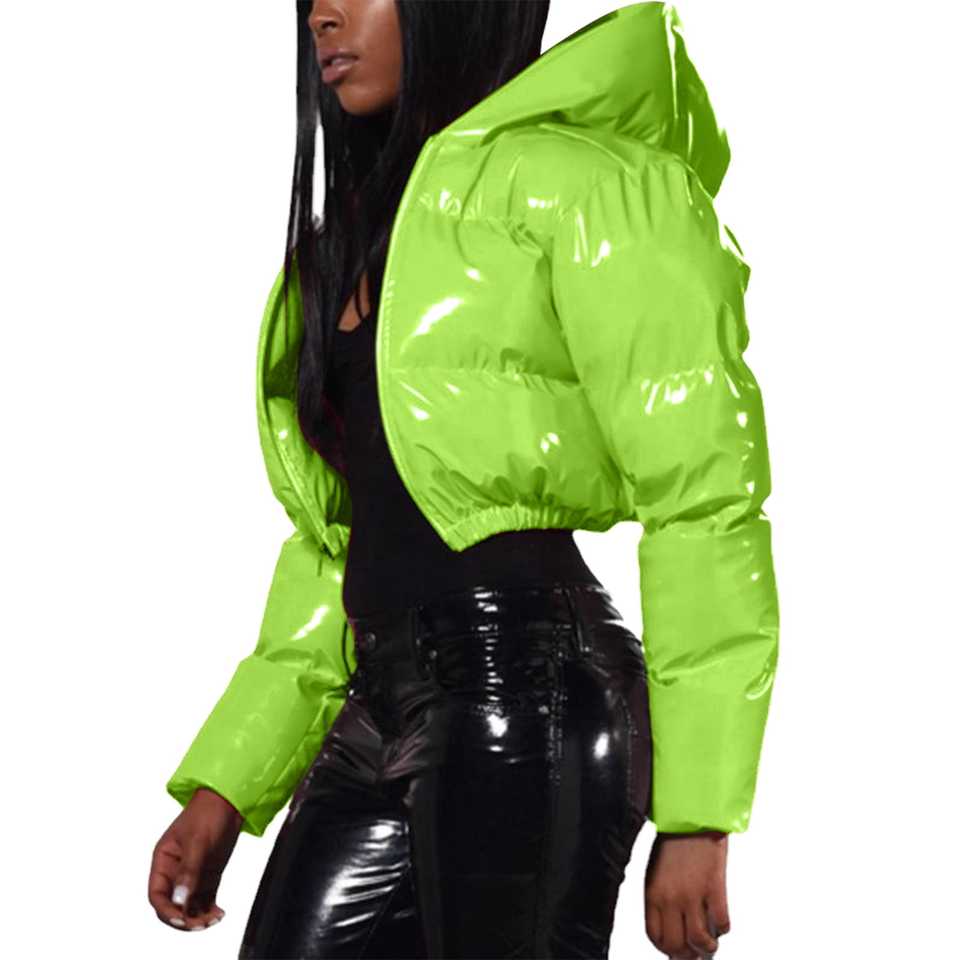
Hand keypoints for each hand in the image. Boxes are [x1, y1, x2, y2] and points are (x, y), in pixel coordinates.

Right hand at [148, 787, 243, 930]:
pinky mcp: (208, 875)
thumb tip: (180, 899)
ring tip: (213, 919)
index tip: (180, 918)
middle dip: (184, 917)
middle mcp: (175, 871)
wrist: (229, 800)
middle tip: (200, 924)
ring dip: (198, 917)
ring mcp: (192, 874)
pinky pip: (205, 899)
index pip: (157, 894)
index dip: (166, 910)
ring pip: (189, 905)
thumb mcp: (197, 841)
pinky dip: (210, 910)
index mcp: (163, 860)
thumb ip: (189, 871)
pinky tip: (219, 913)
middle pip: (172, 904)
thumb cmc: (208, 812)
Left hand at [644, 830, 730, 957]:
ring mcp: (692, 893)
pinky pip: (721, 922)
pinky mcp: (714, 887)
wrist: (692, 815)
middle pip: (677, 945)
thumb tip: (672, 926)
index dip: (667, 950)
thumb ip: (661, 898)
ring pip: (699, 940)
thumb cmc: (673, 840)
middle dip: (687, 955)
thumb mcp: (656, 870)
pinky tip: (721, 924)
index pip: (656, 936)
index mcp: (653, 893)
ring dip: (707, 948)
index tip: (676, 951)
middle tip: (696, 954)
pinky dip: (723, 929)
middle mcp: (671, 897)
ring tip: (710, 944)